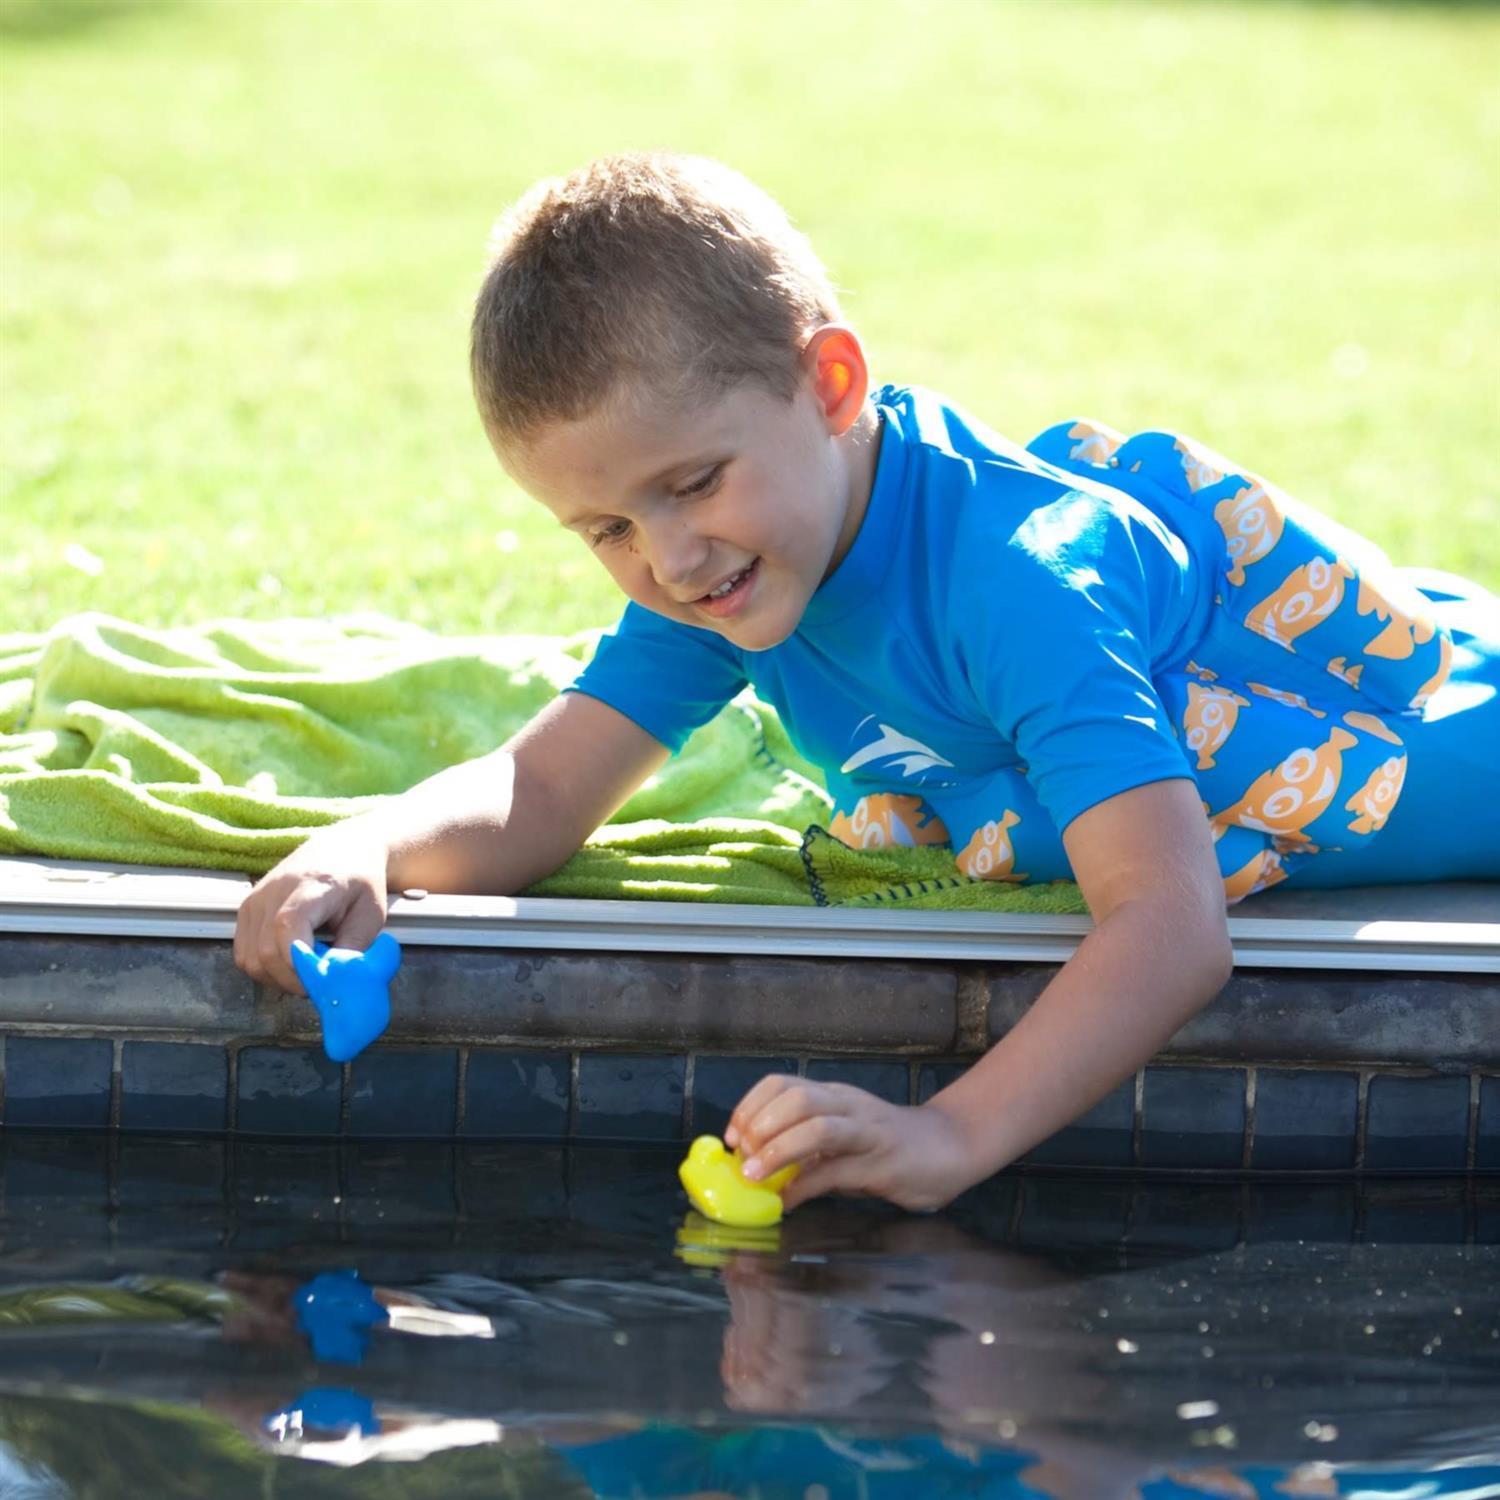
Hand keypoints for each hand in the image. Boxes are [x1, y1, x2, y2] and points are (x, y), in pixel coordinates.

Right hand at [233, 822, 389, 994]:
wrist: (342, 849)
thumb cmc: (360, 881)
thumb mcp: (370, 914)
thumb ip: (352, 948)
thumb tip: (332, 982)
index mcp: (310, 886)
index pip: (286, 927)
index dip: (298, 962)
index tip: (319, 980)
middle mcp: (273, 892)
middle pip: (265, 952)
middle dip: (294, 980)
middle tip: (320, 984)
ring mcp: (254, 901)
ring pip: (250, 960)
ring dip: (278, 978)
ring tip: (307, 971)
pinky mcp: (244, 910)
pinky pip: (244, 955)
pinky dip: (265, 969)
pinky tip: (290, 963)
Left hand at [724, 1077, 980, 1213]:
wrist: (950, 1148)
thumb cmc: (889, 1146)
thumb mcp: (843, 1141)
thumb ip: (808, 1153)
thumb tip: (762, 1173)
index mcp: (833, 1096)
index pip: (783, 1084)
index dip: (750, 1106)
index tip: (731, 1136)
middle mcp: (847, 1106)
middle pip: (796, 1097)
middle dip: (761, 1124)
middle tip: (742, 1156)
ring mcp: (867, 1132)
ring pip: (817, 1127)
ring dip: (778, 1150)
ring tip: (754, 1176)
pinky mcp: (882, 1162)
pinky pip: (836, 1171)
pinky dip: (804, 1188)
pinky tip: (787, 1203)